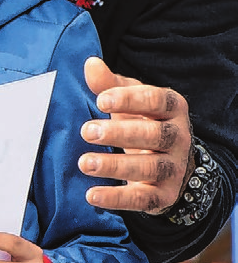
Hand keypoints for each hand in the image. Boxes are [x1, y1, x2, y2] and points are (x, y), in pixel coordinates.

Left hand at [78, 56, 192, 213]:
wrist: (167, 161)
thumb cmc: (140, 120)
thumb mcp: (127, 100)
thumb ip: (108, 83)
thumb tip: (90, 64)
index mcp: (172, 108)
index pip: (155, 100)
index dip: (129, 99)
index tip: (100, 100)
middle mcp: (178, 137)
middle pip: (153, 134)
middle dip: (119, 133)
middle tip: (87, 131)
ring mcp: (174, 168)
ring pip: (149, 167)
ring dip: (115, 166)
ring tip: (84, 163)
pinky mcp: (164, 195)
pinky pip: (143, 199)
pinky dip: (117, 198)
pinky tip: (92, 195)